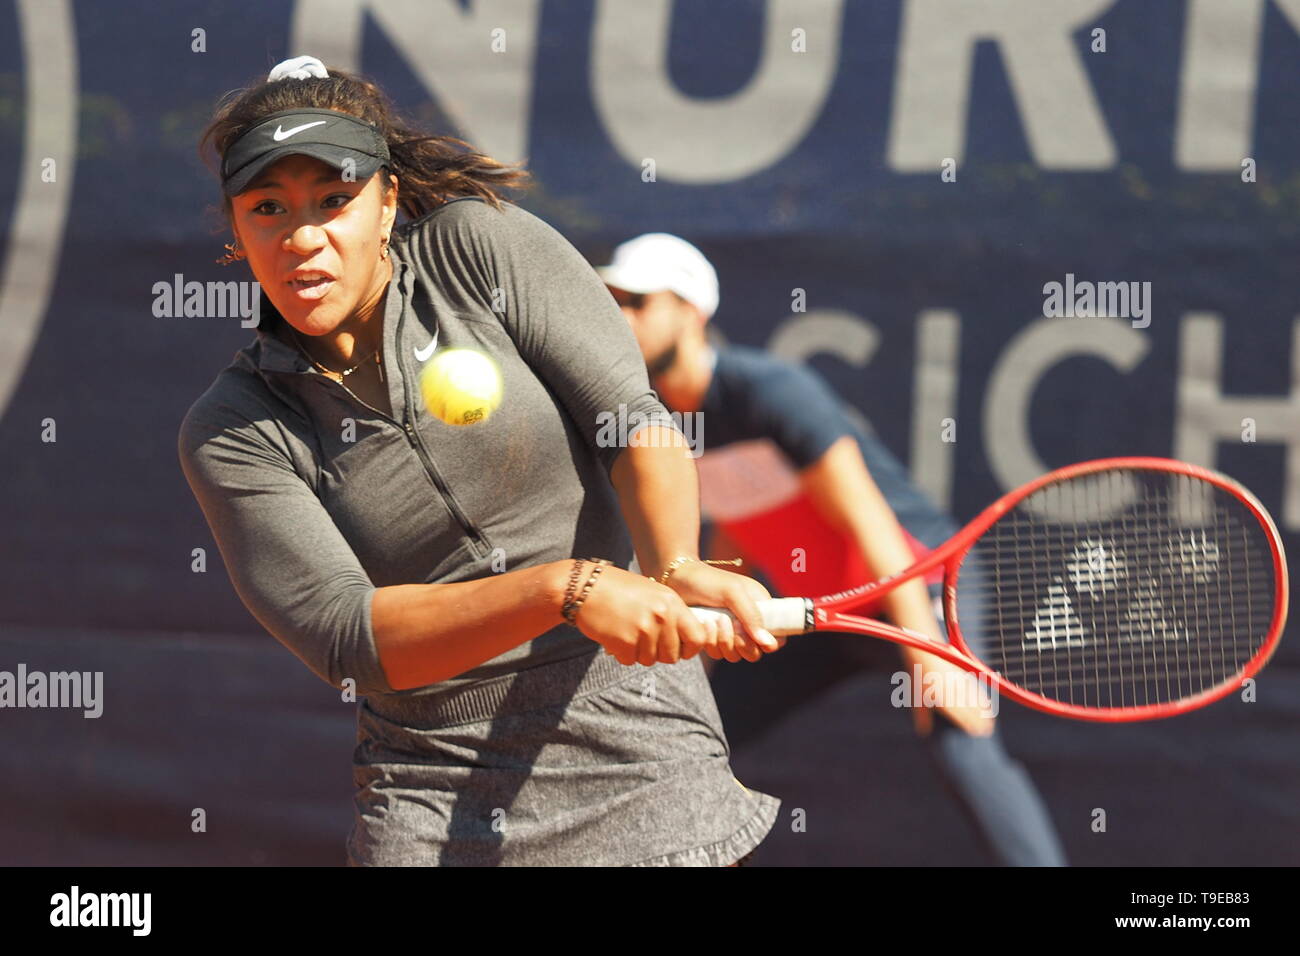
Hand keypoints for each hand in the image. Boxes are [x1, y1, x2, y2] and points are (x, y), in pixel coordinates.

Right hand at [570, 566, 708, 665]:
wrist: (584, 586)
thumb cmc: (619, 590)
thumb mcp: (653, 593)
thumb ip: (670, 614)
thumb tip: (688, 641)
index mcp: (672, 603)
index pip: (698, 638)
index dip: (689, 649)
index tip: (679, 649)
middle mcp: (661, 616)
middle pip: (673, 655)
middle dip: (659, 654)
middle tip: (643, 640)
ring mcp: (643, 629)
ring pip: (650, 660)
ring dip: (638, 652)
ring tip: (626, 632)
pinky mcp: (624, 641)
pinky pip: (629, 660)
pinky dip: (621, 653)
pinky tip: (614, 634)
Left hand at [661, 561, 784, 662]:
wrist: (677, 579)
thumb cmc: (708, 580)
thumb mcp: (733, 592)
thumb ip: (752, 616)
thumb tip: (768, 644)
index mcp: (761, 608)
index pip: (778, 637)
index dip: (768, 643)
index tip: (752, 634)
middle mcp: (748, 623)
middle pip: (755, 652)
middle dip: (742, 644)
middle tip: (731, 626)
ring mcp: (730, 632)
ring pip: (735, 655)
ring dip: (724, 642)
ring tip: (714, 620)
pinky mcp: (713, 638)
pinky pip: (718, 653)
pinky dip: (710, 643)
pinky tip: (703, 624)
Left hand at [899, 645, 995, 736]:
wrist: (924, 652)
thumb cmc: (918, 676)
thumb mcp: (917, 698)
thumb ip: (922, 716)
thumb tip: (924, 732)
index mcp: (942, 699)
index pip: (960, 715)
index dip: (969, 724)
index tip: (977, 733)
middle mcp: (953, 691)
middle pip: (970, 708)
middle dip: (980, 720)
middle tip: (988, 731)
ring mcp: (959, 682)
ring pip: (974, 699)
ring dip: (983, 710)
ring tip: (990, 721)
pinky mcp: (962, 674)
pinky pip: (974, 688)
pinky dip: (981, 697)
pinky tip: (987, 702)